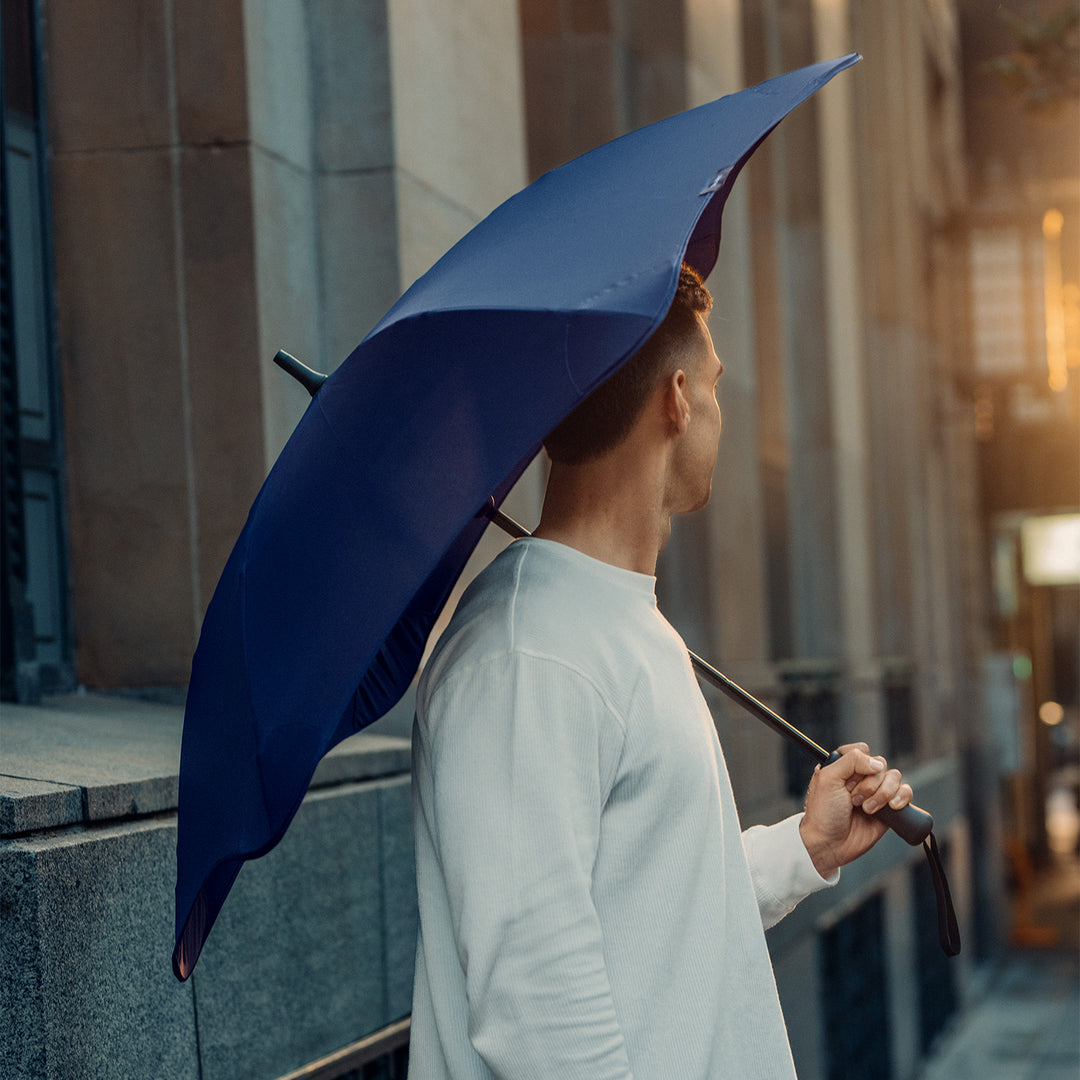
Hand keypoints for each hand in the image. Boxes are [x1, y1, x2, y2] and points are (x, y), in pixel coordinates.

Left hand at [798, 743, 912, 877]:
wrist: (830, 843)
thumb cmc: (823, 812)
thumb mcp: (828, 779)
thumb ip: (851, 761)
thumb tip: (877, 764)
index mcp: (844, 766)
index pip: (862, 750)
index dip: (860, 762)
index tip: (849, 777)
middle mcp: (860, 777)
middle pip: (880, 764)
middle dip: (869, 784)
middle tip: (853, 799)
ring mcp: (876, 792)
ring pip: (894, 777)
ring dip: (882, 793)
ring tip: (867, 809)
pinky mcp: (889, 808)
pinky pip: (906, 793)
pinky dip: (901, 797)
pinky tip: (891, 808)